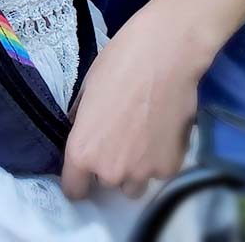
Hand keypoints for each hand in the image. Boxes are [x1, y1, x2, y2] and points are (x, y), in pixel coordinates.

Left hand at [60, 0, 205, 201]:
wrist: (165, 55)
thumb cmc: (119, 63)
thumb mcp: (87, 89)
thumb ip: (83, 121)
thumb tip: (83, 131)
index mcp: (83, 151)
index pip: (73, 189)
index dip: (76, 179)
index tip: (83, 168)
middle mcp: (111, 170)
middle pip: (105, 183)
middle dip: (108, 164)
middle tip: (117, 135)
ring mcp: (143, 172)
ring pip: (133, 183)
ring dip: (133, 167)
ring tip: (141, 135)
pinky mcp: (170, 167)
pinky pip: (158, 172)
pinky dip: (158, 158)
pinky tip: (161, 129)